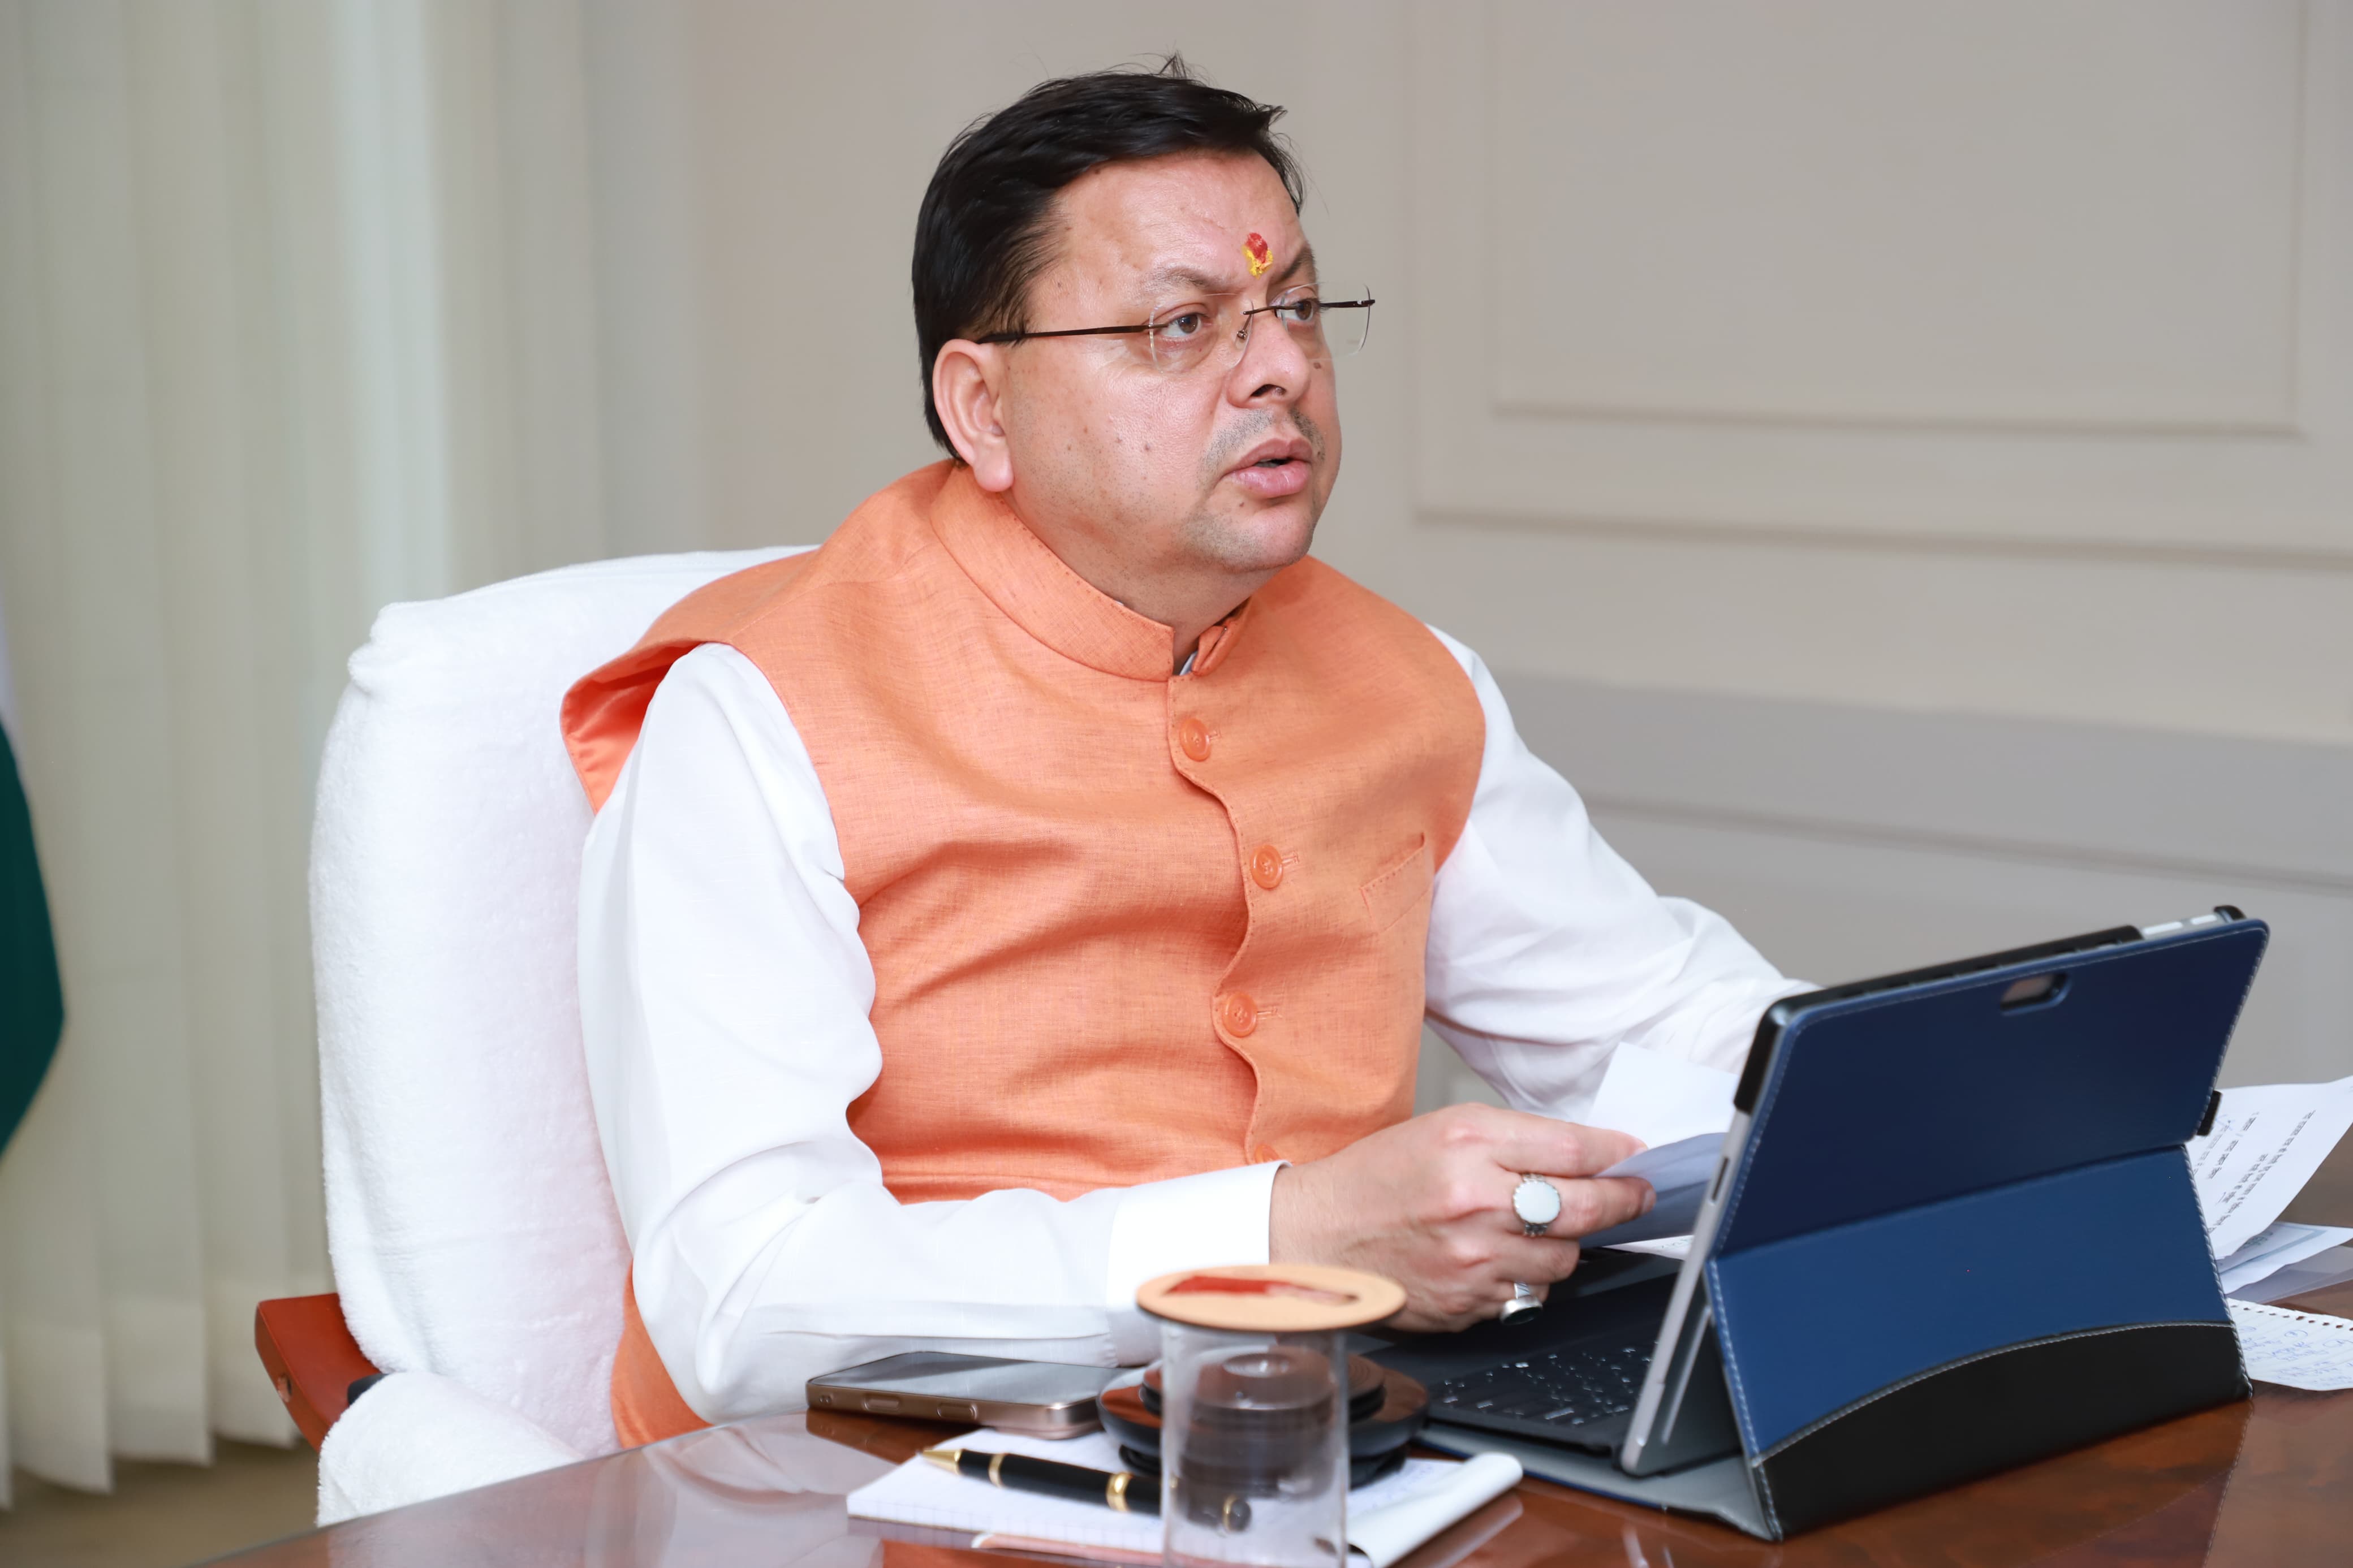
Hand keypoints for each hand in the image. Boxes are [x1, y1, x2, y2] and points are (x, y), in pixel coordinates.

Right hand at [1267, 1103, 1652, 1331]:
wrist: (1318, 1236)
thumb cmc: (1379, 1177)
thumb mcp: (1445, 1129)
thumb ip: (1518, 1137)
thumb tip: (1593, 1154)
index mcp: (1468, 1146)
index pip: (1573, 1148)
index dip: (1617, 1153)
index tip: (1635, 1157)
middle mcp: (1474, 1203)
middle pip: (1584, 1207)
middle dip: (1623, 1201)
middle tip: (1638, 1195)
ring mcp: (1472, 1261)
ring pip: (1564, 1259)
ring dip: (1567, 1244)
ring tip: (1540, 1228)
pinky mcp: (1467, 1304)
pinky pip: (1529, 1296)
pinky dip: (1527, 1278)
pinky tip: (1500, 1258)